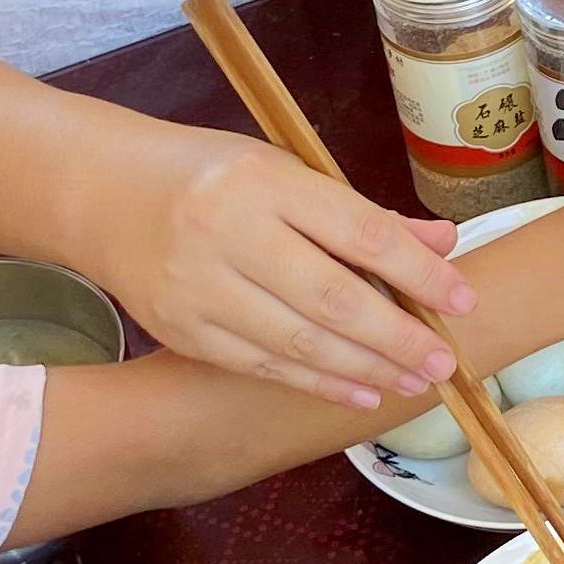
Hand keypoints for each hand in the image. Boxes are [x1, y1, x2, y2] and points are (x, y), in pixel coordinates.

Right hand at [83, 128, 474, 408]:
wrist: (101, 192)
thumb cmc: (211, 175)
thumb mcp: (285, 171)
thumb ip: (360, 214)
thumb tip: (440, 245)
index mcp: (266, 181)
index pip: (360, 232)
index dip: (418, 271)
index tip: (462, 299)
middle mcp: (230, 232)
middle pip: (333, 297)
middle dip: (397, 337)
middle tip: (443, 364)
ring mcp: (200, 286)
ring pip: (299, 341)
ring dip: (364, 368)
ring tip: (411, 381)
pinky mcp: (181, 329)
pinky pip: (261, 364)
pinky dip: (315, 383)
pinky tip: (357, 392)